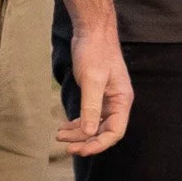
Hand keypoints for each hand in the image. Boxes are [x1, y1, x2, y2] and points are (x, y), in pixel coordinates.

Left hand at [57, 18, 132, 157]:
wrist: (92, 30)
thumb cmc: (95, 51)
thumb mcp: (92, 79)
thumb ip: (91, 107)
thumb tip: (88, 133)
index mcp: (122, 100)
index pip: (114, 132)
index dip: (98, 144)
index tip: (80, 150)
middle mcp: (117, 102)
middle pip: (103, 131)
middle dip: (85, 141)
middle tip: (65, 146)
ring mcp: (107, 98)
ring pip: (94, 124)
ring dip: (78, 133)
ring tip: (59, 136)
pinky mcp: (97, 94)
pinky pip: (89, 115)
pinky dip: (77, 123)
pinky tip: (65, 127)